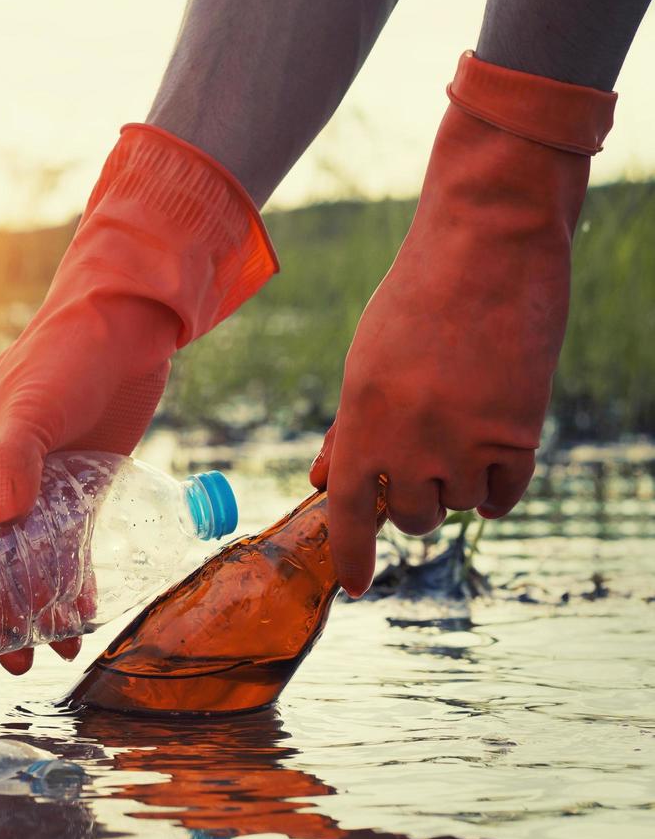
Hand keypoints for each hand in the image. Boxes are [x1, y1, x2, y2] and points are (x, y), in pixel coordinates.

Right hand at [0, 124, 275, 671]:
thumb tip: (2, 514)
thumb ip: (15, 460)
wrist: (124, 327)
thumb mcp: (33, 407)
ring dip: (40, 608)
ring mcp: (39, 491)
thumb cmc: (64, 358)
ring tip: (57, 651)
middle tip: (17, 662)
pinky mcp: (80, 491)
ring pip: (31, 565)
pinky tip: (84, 616)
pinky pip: (70, 549)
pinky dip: (74, 583)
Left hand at [311, 52, 615, 595]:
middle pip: (408, 516)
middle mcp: (408, 441)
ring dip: (453, 487)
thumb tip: (319, 482)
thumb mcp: (365, 364)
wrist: (485, 250)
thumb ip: (346, 428)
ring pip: (455, 506)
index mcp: (360, 421)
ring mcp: (465, 441)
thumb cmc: (415, 301)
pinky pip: (503, 495)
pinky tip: (492, 458)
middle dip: (409, 501)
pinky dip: (495, 487)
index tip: (354, 589)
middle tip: (421, 459)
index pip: (348, 511)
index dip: (350, 556)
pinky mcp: (519, 434)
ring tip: (458, 433)